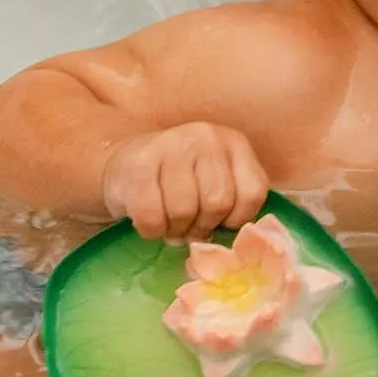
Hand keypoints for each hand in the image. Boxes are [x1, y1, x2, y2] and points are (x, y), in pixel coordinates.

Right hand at [101, 123, 270, 242]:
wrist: (125, 164)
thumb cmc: (180, 181)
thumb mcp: (216, 181)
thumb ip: (234, 201)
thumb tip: (237, 240)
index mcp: (234, 142)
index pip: (253, 193)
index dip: (237, 219)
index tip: (220, 222)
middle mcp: (205, 136)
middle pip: (218, 203)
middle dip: (202, 226)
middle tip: (189, 227)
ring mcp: (171, 145)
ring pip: (184, 210)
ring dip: (175, 230)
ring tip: (170, 224)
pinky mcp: (139, 163)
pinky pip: (152, 216)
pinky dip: (151, 230)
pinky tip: (150, 222)